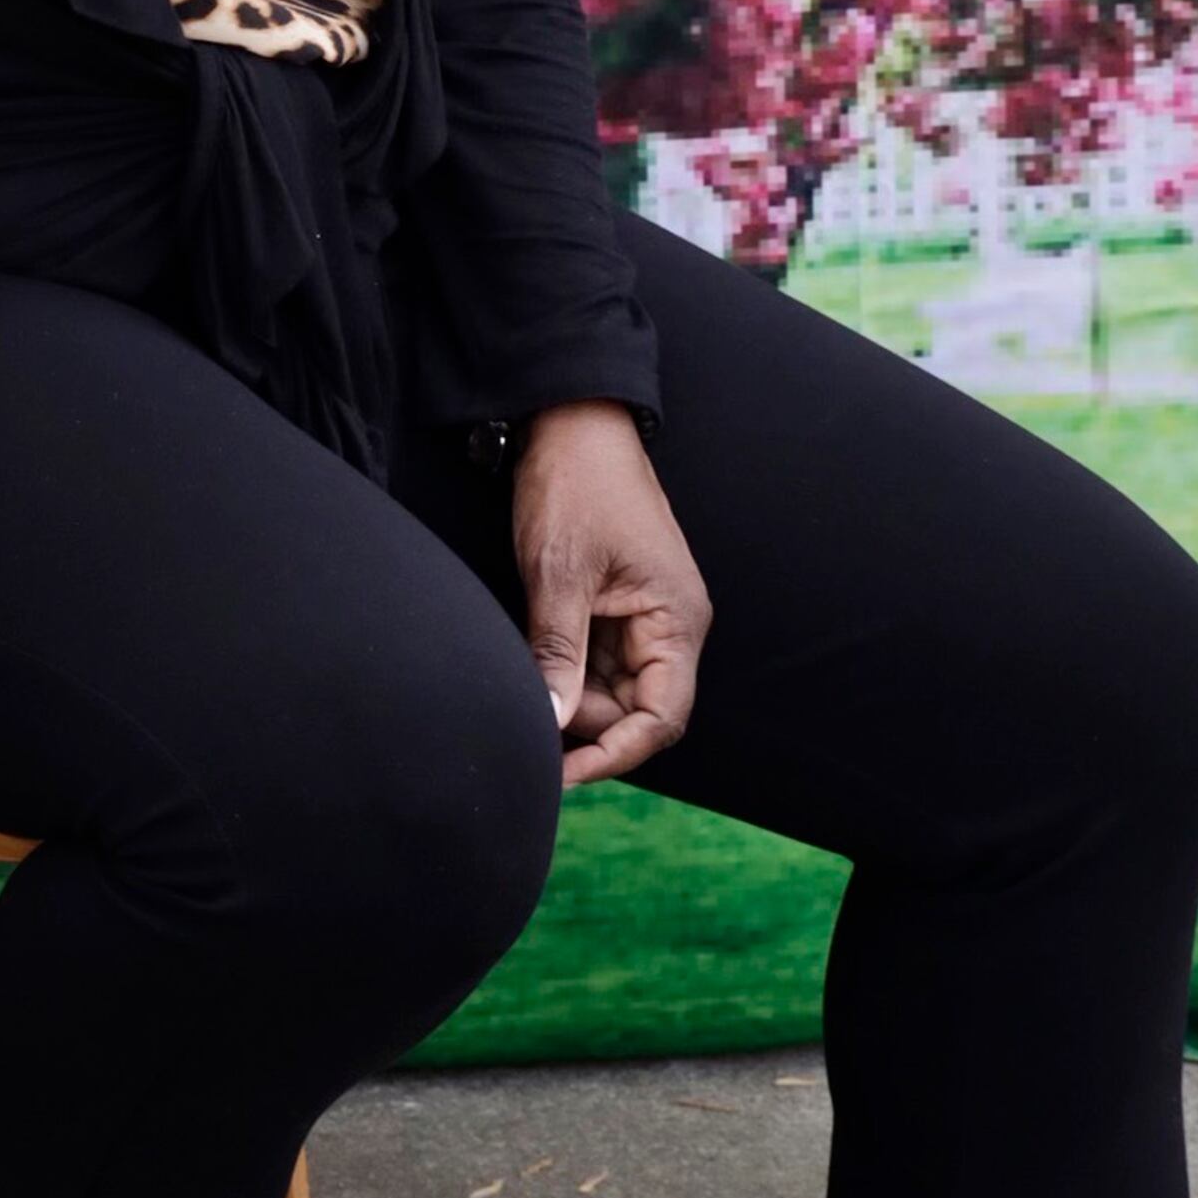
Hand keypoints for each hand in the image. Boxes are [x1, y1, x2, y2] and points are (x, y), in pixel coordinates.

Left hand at [512, 402, 709, 786]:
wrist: (570, 424)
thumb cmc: (574, 488)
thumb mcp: (558, 573)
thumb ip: (557, 651)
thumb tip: (549, 722)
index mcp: (676, 621)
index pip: (662, 719)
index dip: (615, 754)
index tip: (560, 773)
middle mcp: (669, 626)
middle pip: (634, 710)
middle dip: (581, 719)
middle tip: (525, 702)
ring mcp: (642, 616)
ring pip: (610, 688)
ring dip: (568, 692)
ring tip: (522, 671)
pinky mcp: (614, 605)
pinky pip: (595, 658)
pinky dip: (563, 667)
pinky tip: (530, 660)